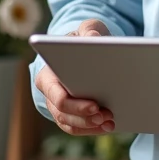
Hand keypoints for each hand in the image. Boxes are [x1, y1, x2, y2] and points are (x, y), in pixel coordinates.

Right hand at [34, 19, 115, 135]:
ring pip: (70, 124)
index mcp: (48, 73)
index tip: (95, 105)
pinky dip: (92, 130)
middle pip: (63, 113)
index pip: (55, 93)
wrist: (84, 52)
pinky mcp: (70, 115)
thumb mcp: (87, 29)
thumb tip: (92, 38)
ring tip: (110, 122)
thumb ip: (90, 29)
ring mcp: (59, 107)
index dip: (74, 103)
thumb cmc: (83, 40)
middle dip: (85, 117)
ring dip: (90, 126)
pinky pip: (78, 128)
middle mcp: (49, 93)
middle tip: (106, 116)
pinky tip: (108, 126)